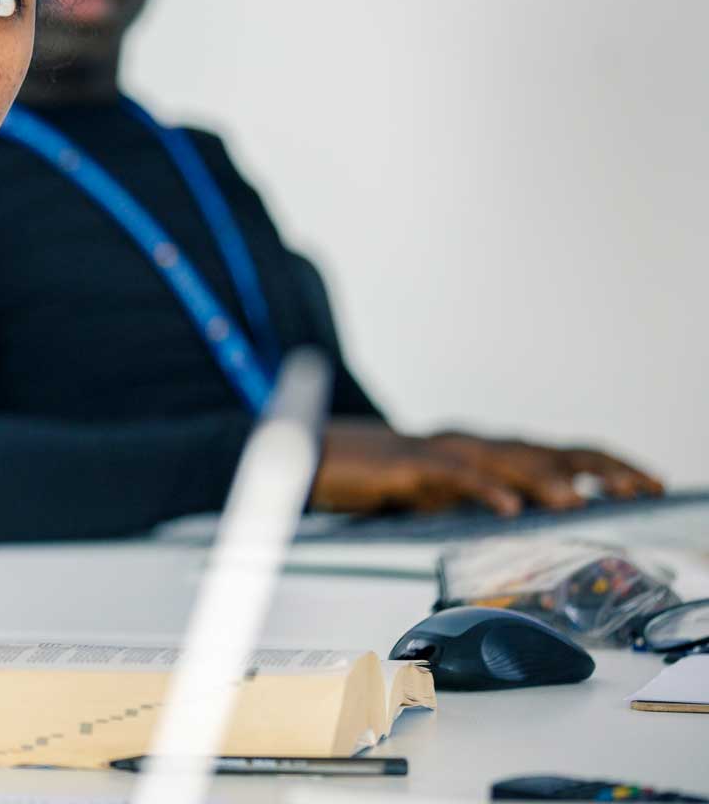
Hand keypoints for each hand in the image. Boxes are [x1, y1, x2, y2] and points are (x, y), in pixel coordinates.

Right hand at [311, 419, 664, 515]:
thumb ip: (481, 499)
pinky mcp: (408, 467)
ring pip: (505, 462)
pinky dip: (484, 489)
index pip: (555, 454)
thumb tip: (527, 516)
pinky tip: (509, 506)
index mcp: (480, 452)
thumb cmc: (377, 478)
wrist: (314, 457)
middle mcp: (469, 445)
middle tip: (642, 487)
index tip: (648, 481)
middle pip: (545, 453)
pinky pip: (452, 476)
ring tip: (584, 500)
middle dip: (598, 470)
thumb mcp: (442, 495)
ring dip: (548, 481)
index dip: (605, 464)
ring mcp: (440, 452)